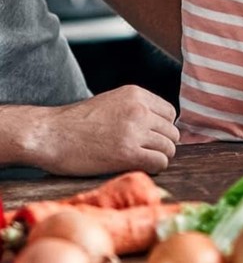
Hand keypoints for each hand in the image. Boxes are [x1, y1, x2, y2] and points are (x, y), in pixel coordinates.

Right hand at [23, 85, 179, 175]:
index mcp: (136, 94)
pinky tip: (140, 167)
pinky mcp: (127, 153)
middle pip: (172, 131)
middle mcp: (139, 109)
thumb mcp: (111, 102)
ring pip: (169, 147)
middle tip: (147, 153)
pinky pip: (159, 162)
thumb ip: (135, 108)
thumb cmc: (76, 123)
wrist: (51, 134)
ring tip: (142, 161)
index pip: (170, 112)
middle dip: (163, 144)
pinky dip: (155, 167)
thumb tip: (157, 125)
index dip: (162, 128)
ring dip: (159, 157)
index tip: (152, 138)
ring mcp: (135, 131)